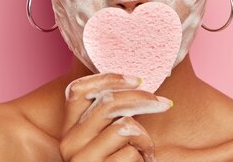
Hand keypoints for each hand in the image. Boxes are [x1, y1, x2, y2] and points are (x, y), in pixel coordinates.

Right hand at [58, 72, 172, 161]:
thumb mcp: (107, 139)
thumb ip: (109, 116)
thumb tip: (136, 82)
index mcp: (68, 130)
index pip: (77, 90)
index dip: (108, 79)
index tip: (137, 79)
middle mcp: (69, 143)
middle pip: (108, 103)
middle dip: (143, 99)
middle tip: (164, 104)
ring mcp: (81, 159)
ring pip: (124, 126)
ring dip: (144, 139)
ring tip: (144, 152)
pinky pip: (132, 152)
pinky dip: (143, 158)